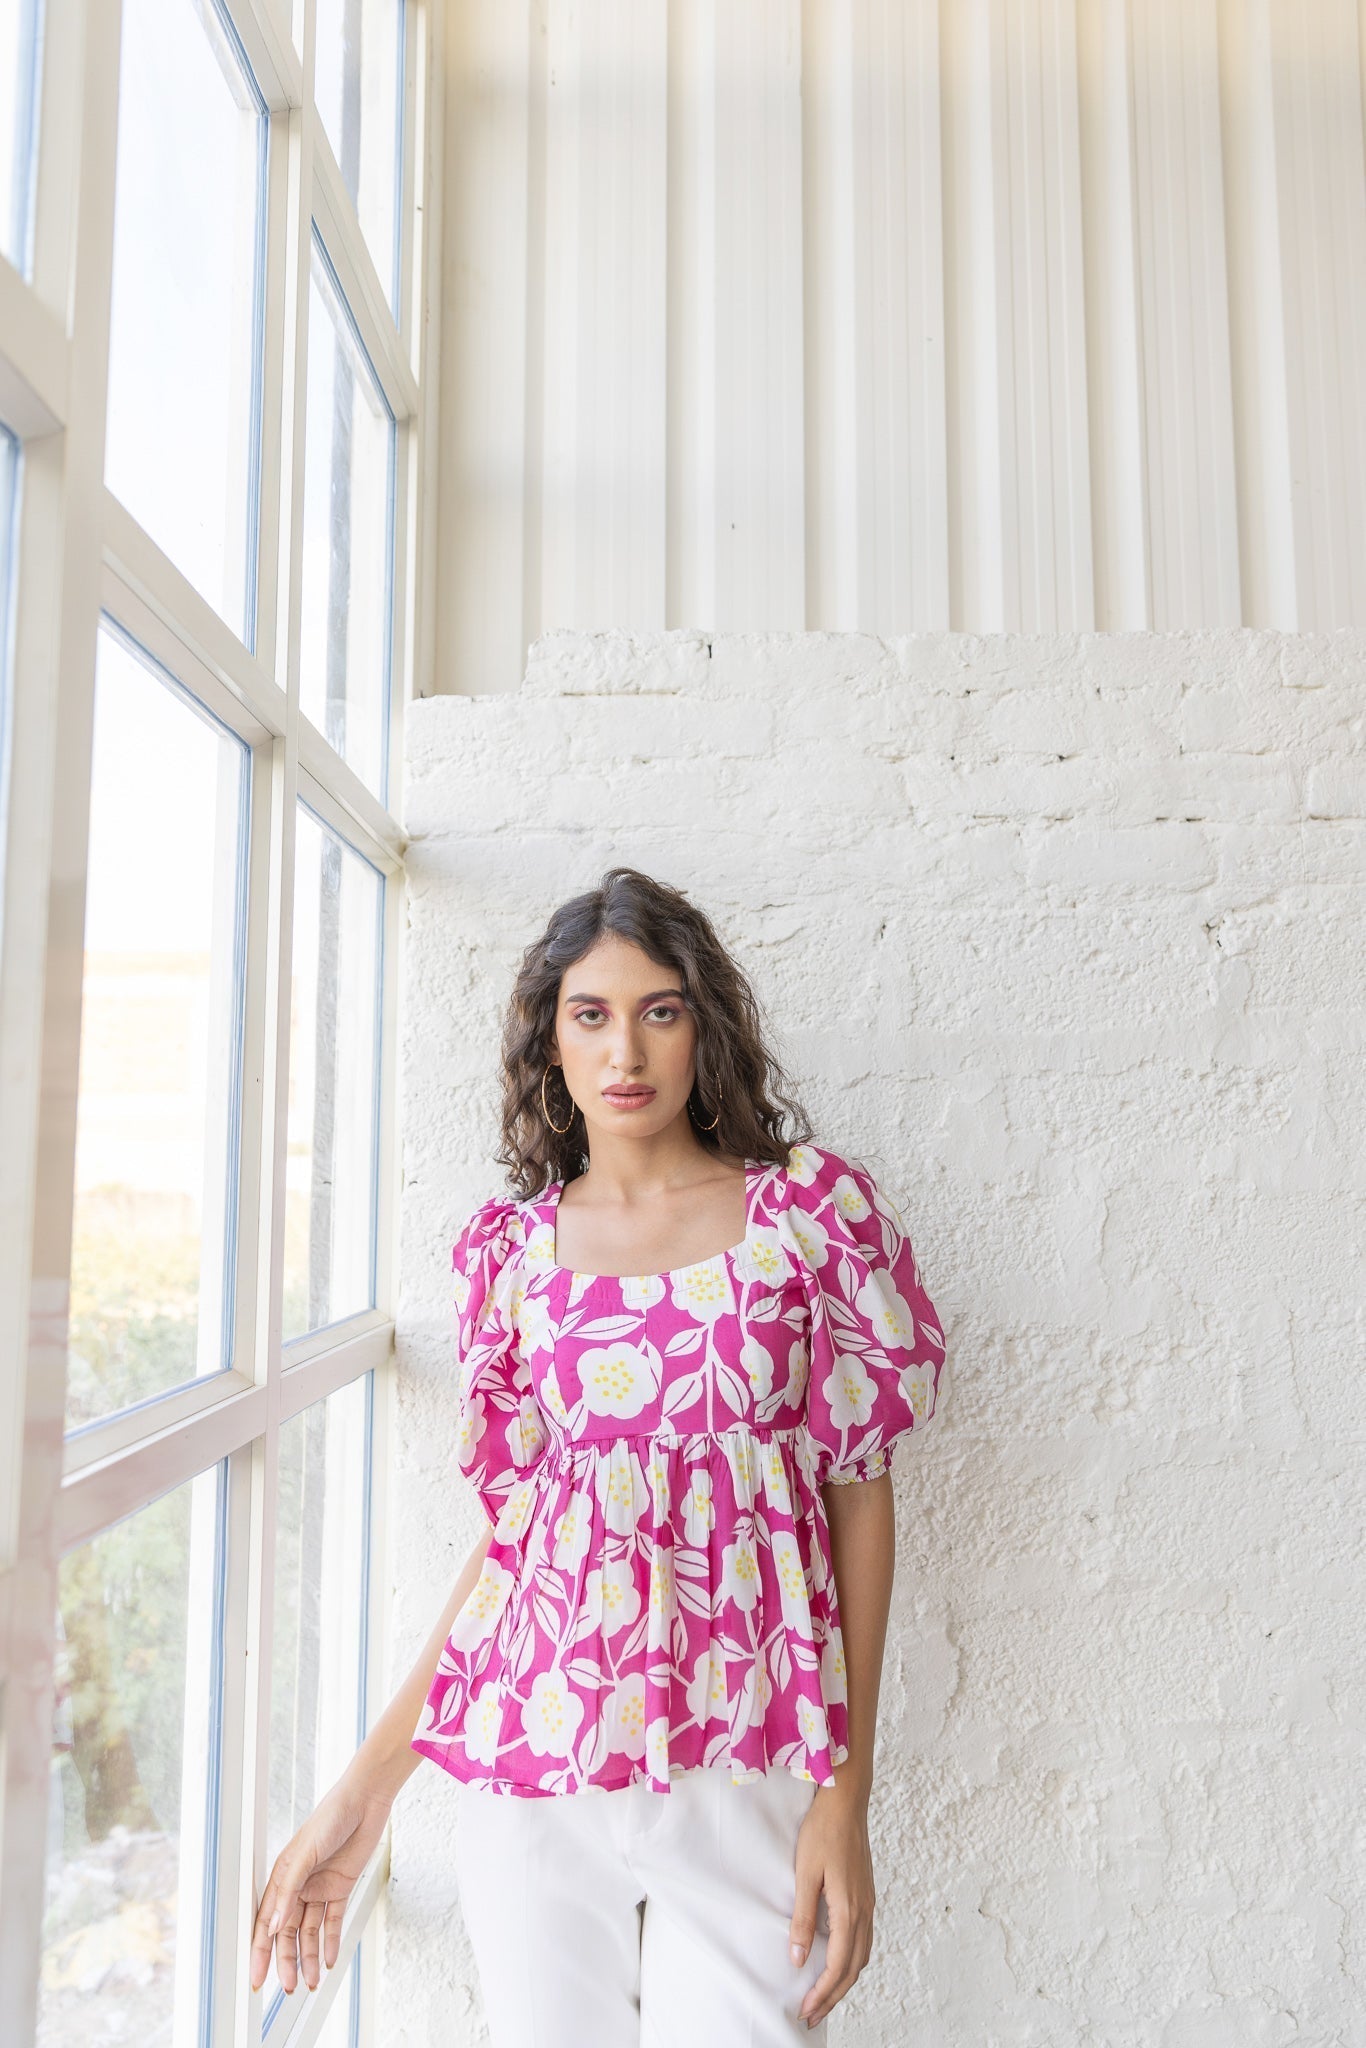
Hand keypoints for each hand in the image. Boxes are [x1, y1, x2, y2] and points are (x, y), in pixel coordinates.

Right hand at [249, 1776, 393, 1996]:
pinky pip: (332, 1921)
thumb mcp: (306, 1853)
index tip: (256, 1978)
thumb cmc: (331, 1816)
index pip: (266, 1922)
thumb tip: (275, 1925)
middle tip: (289, 1988)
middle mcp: (298, 1886)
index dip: (260, 1951)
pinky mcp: (341, 1887)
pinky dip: (331, 1942)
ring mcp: (320, 1888)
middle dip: (287, 1961)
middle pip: (287, 1933)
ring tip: (312, 1982)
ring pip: (310, 1932)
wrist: (366, 1801)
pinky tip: (330, 1961)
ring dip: (310, 1957)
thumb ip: (290, 1890)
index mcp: (282, 1876)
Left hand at [788, 1785, 875, 2028]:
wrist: (845, 1800)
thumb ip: (803, 1918)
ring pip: (862, 1956)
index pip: (839, 1965)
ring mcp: (868, 1902)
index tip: (806, 2010)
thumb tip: (799, 1959)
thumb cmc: (822, 1831)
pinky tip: (837, 1962)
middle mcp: (864, 1911)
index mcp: (849, 1908)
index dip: (823, 1992)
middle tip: (812, 2016)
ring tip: (823, 1997)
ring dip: (844, 1980)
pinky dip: (852, 1960)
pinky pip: (864, 1939)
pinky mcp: (866, 1894)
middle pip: (854, 1968)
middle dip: (834, 1995)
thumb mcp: (805, 1874)